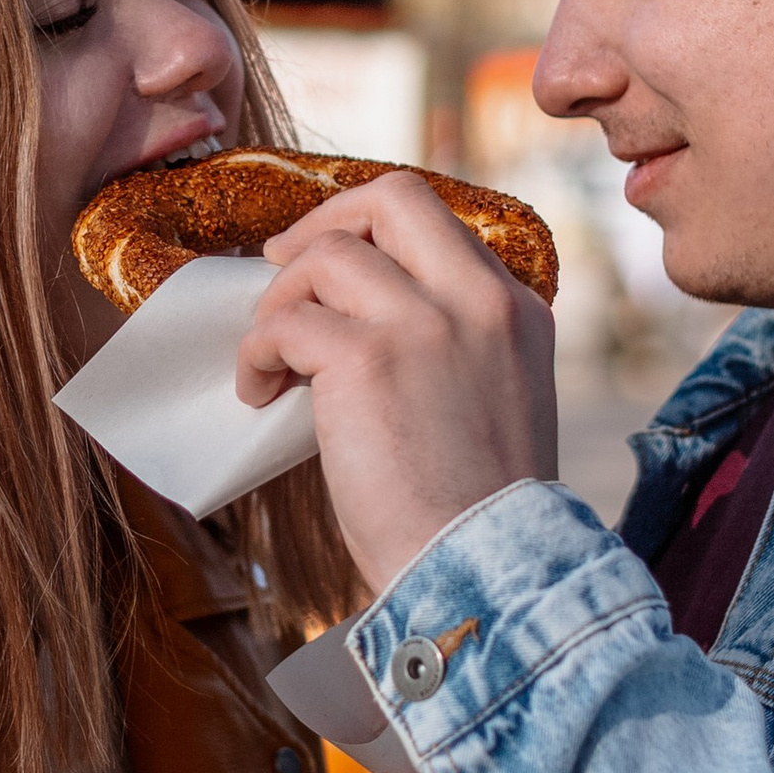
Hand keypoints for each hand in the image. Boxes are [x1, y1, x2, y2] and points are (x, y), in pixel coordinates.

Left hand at [236, 172, 558, 597]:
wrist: (479, 573)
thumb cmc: (473, 514)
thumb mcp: (494, 403)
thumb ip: (453, 348)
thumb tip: (352, 322)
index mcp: (515, 311)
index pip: (440, 225)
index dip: (374, 234)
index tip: (333, 266)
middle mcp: (478, 301)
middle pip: (393, 199)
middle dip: (326, 222)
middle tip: (281, 266)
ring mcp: (424, 324)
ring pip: (327, 256)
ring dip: (280, 303)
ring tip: (271, 363)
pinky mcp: (367, 360)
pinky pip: (286, 322)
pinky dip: (258, 352)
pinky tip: (259, 394)